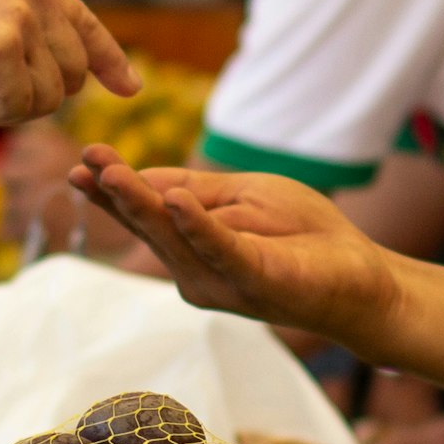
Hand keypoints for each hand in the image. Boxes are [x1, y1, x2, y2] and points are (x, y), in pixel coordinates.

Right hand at [0, 0, 135, 123]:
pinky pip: (25, 109)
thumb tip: (82, 75)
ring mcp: (17, 15)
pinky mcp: (3, 50)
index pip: (82, 18)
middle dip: (39, 90)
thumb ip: (25, 29)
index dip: (109, 58)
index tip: (129, 86)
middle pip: (74, 68)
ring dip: (14, 103)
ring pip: (55, 95)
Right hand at [74, 150, 403, 347]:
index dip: (112, 189)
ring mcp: (222, 282)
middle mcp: (195, 272)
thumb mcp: (246, 197)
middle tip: (83, 164)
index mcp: (191, 248)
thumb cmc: (304, 237)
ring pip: (174, 237)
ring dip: (141, 204)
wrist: (361, 277)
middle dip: (115, 194)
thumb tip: (148, 178)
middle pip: (150, 225)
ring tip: (111, 174)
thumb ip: (199, 190)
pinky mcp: (256, 280)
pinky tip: (174, 201)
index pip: (145, 213)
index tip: (83, 162)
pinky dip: (197, 226)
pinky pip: (222, 250)